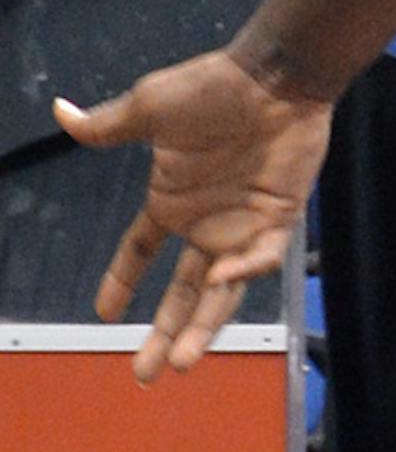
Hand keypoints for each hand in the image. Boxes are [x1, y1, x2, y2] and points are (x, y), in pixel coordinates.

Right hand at [54, 49, 334, 383]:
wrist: (275, 76)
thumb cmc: (214, 88)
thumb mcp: (151, 108)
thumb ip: (108, 126)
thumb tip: (60, 112)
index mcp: (172, 201)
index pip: (140, 251)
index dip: (121, 281)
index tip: (103, 315)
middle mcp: (206, 221)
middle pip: (180, 292)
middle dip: (163, 334)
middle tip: (144, 375)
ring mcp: (243, 224)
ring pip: (221, 292)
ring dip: (201, 328)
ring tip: (180, 364)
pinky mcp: (279, 218)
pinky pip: (263, 258)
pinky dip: (246, 272)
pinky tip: (226, 276)